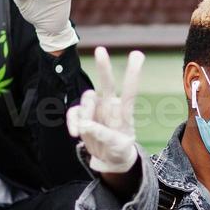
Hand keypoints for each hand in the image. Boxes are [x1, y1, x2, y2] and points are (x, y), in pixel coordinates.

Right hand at [67, 46, 144, 173]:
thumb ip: (104, 135)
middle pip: (107, 83)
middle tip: (100, 49)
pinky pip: (73, 112)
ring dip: (84, 113)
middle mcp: (110, 105)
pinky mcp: (83, 116)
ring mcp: (96, 109)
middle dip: (103, 67)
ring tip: (83, 131)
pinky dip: (72, 122)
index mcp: (124, 111)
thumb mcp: (117, 146)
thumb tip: (85, 125)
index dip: (133, 72)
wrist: (110, 160)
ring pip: (86, 98)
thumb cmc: (119, 150)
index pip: (130, 90)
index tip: (137, 54)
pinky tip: (75, 133)